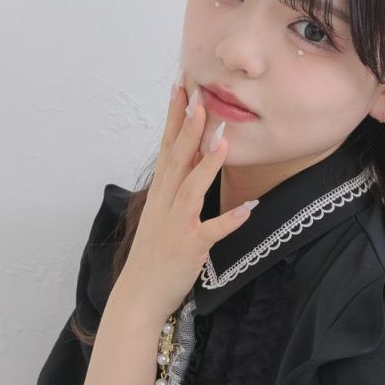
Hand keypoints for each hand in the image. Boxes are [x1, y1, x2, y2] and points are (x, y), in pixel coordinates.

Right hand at [118, 81, 256, 323]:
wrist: (138, 296)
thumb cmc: (152, 259)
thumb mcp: (160, 217)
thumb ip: (174, 192)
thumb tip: (188, 167)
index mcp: (160, 195)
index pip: (167, 148)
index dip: (174, 118)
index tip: (180, 88)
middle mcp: (166, 205)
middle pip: (177, 159)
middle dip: (187, 127)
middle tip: (198, 96)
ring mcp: (177, 226)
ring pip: (192, 188)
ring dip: (206, 164)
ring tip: (221, 139)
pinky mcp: (189, 248)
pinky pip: (211, 232)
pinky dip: (228, 221)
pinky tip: (246, 209)